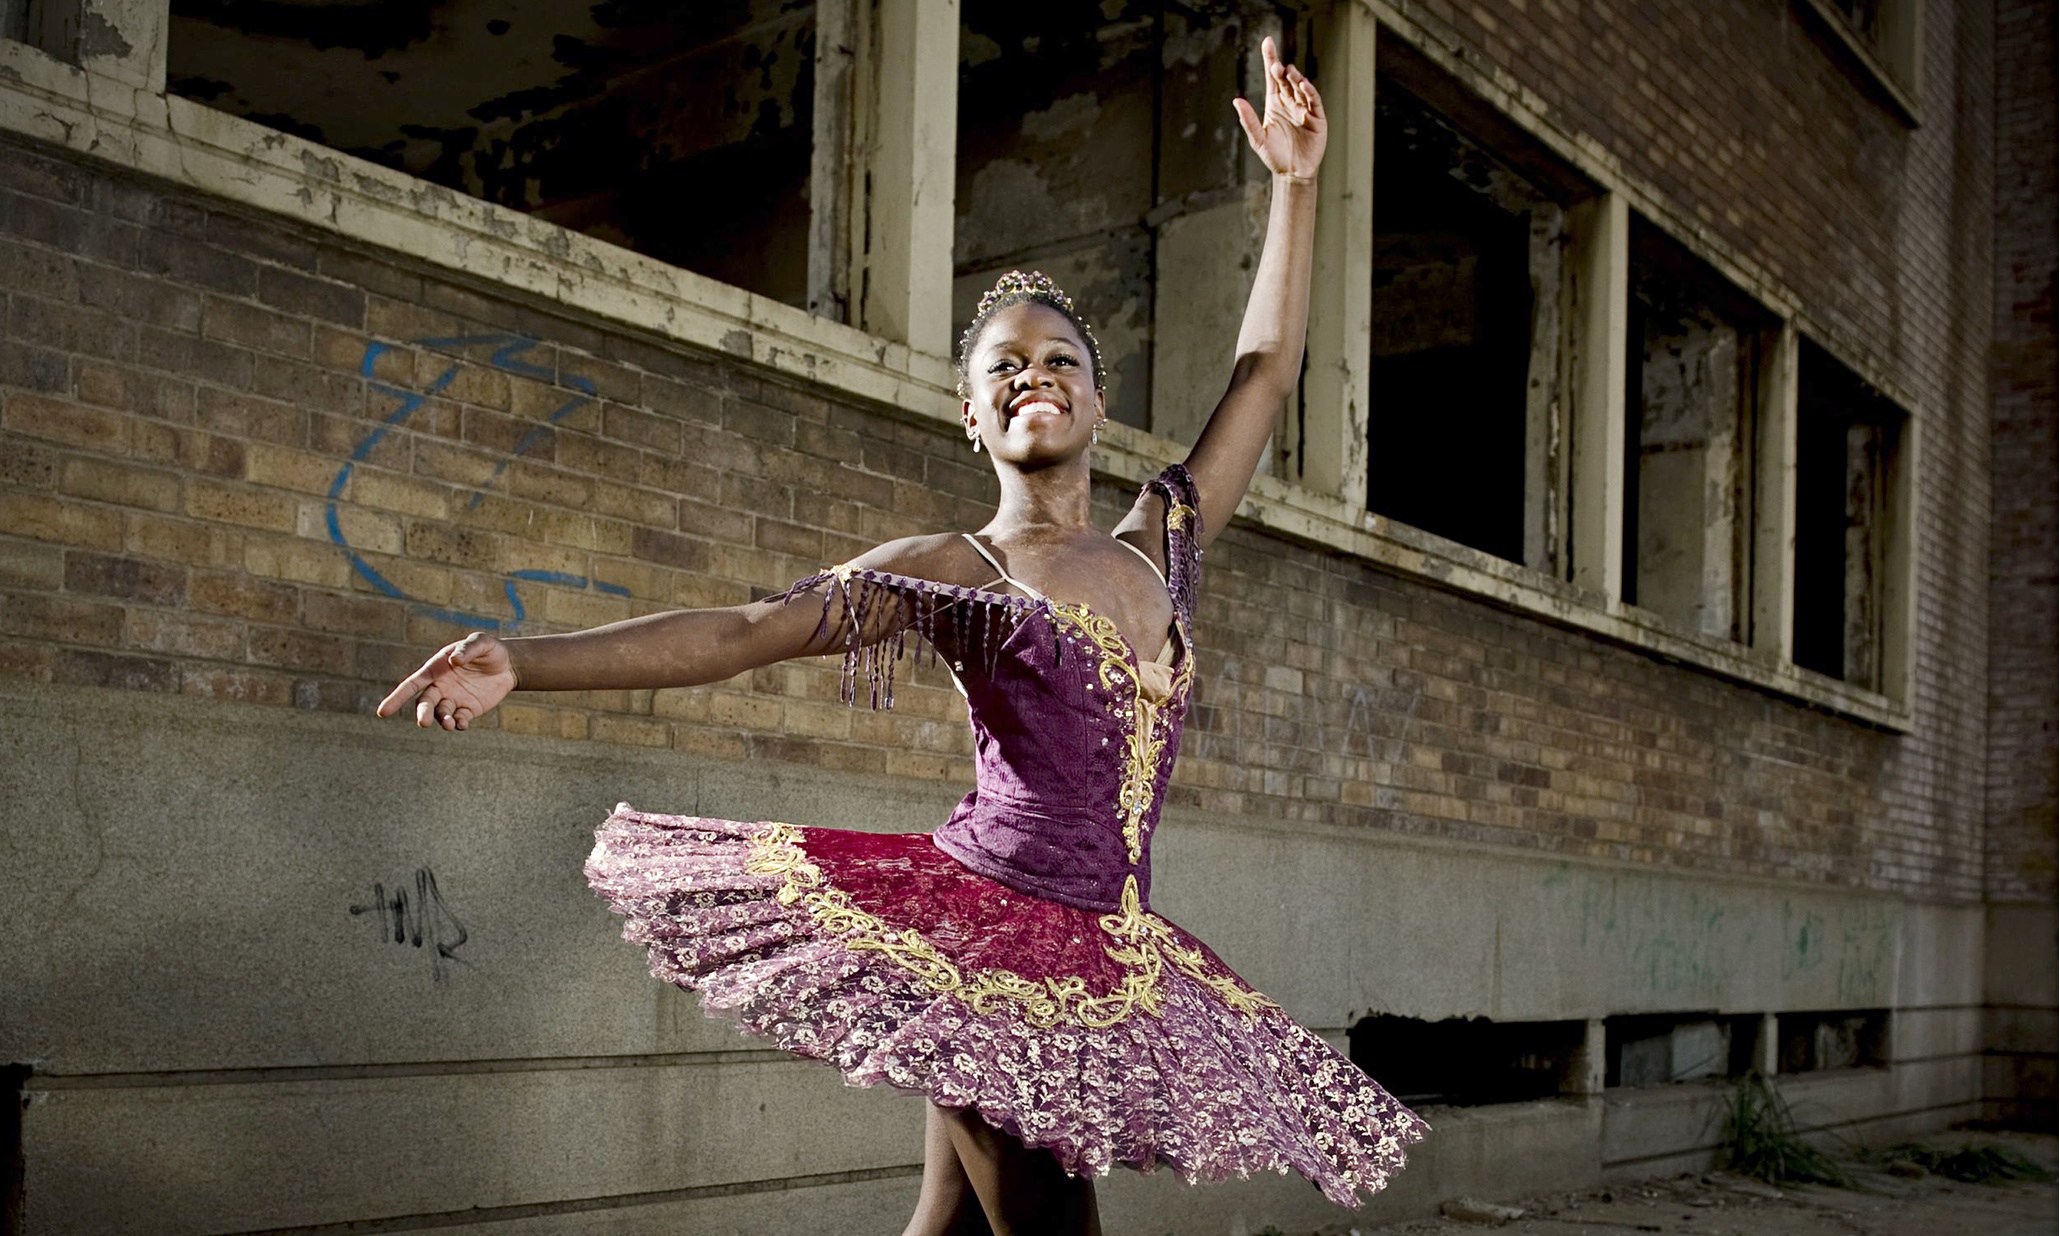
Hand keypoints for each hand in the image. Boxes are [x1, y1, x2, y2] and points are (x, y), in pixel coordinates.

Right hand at [376, 632, 516, 730]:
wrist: (508, 664)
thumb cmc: (489, 649)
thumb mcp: (481, 642)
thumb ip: (467, 649)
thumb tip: (454, 661)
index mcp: (435, 669)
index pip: (411, 685)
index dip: (396, 697)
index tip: (382, 712)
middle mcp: (440, 686)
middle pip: (424, 703)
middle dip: (422, 713)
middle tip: (423, 723)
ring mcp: (453, 699)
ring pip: (439, 714)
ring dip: (441, 721)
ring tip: (449, 724)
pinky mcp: (468, 710)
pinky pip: (458, 720)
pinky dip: (457, 724)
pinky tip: (461, 724)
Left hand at [1233, 36, 1325, 180]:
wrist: (1292, 174)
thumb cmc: (1274, 156)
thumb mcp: (1258, 138)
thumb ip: (1248, 120)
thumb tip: (1236, 100)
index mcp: (1275, 104)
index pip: (1273, 78)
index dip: (1270, 59)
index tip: (1267, 42)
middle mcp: (1290, 103)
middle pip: (1286, 80)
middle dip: (1282, 70)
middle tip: (1275, 65)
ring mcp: (1304, 109)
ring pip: (1300, 88)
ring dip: (1296, 79)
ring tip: (1289, 72)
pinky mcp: (1317, 119)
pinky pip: (1314, 102)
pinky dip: (1309, 92)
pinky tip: (1303, 85)